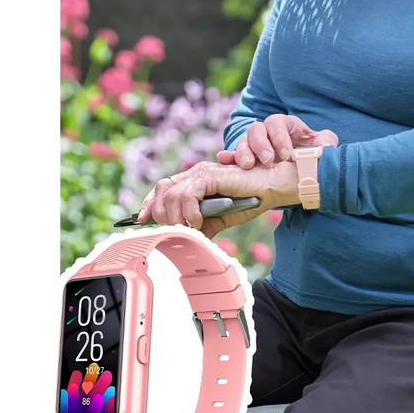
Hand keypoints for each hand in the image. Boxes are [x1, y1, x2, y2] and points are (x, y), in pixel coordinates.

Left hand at [135, 159, 300, 237]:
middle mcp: (195, 174)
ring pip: (170, 194)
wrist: (271, 188)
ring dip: (176, 217)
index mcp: (195, 181)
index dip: (150, 204)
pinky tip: (199, 222)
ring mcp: (201, 173)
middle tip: (173, 231)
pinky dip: (189, 212)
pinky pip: (187, 195)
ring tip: (188, 229)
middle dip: (161, 214)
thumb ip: (202, 226)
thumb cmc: (250, 199)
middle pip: (161, 189)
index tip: (143, 220)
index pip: (163, 189)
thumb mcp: (220, 219)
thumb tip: (187, 240)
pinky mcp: (209, 176)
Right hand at [217, 114, 338, 168]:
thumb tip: (326, 145)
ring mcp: (254, 146)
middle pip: (256, 130)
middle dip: (260, 145)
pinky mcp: (246, 158)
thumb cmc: (310, 151)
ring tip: (248, 166)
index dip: (280, 137)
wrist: (302, 167)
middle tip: (267, 161)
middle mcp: (266, 133)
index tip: (287, 155)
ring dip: (243, 152)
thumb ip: (326, 141)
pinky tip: (224, 162)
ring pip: (243, 142)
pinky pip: (233, 156)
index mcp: (284, 125)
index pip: (276, 123)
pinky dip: (228, 158)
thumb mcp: (321, 145)